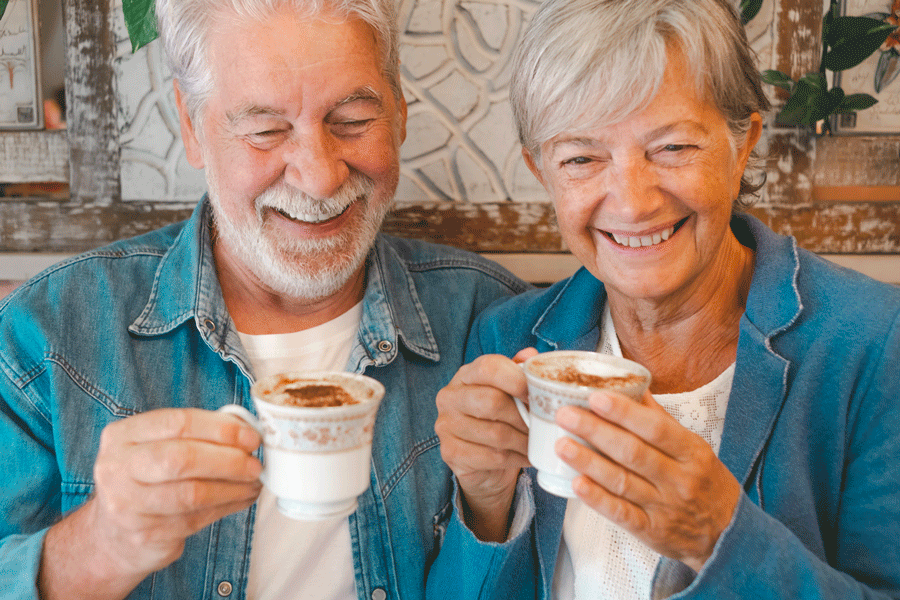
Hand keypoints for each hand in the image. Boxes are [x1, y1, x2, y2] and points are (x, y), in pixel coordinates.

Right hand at [40, 408, 261, 598]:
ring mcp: (127, 504)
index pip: (178, 423)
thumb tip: (246, 432)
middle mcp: (117, 468)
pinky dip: (227, 506)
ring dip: (233, 487)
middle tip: (254, 463)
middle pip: (182, 458)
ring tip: (253, 482)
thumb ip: (195, 435)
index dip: (221, 429)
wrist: (115, 535)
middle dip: (228, 460)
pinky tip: (241, 498)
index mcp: (122, 436)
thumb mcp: (157, 447)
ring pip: (192, 493)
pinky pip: (197, 518)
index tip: (250, 437)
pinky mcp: (145, 534)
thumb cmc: (147, 480)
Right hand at [435, 349, 536, 540]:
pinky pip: (492, 456)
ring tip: (537, 442)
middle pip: (492, 401)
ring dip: (524, 441)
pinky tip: (525, 456)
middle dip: (523, 416)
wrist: (482, 462)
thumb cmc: (499, 419)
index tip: (537, 395)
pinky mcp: (451, 452)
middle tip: (542, 425)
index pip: (488, 368)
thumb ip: (519, 372)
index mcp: (465, 375)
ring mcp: (446, 425)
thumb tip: (531, 354)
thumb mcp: (509, 391)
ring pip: (496, 433)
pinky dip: (516, 458)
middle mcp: (450, 397)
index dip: (517, 380)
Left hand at [555, 390, 740, 571]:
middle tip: (565, 415)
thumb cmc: (705, 483)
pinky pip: (622, 514)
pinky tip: (577, 483)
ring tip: (562, 445)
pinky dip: (598, 499)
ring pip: (622, 482)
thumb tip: (634, 386)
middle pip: (632, 452)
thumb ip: (661, 419)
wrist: (728, 534)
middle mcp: (678, 479)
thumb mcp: (694, 448)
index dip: (624, 413)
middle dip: (596, 431)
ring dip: (588, 462)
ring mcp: (664, 507)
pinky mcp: (652, 531)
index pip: (655, 428)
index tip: (595, 397)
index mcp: (691, 452)